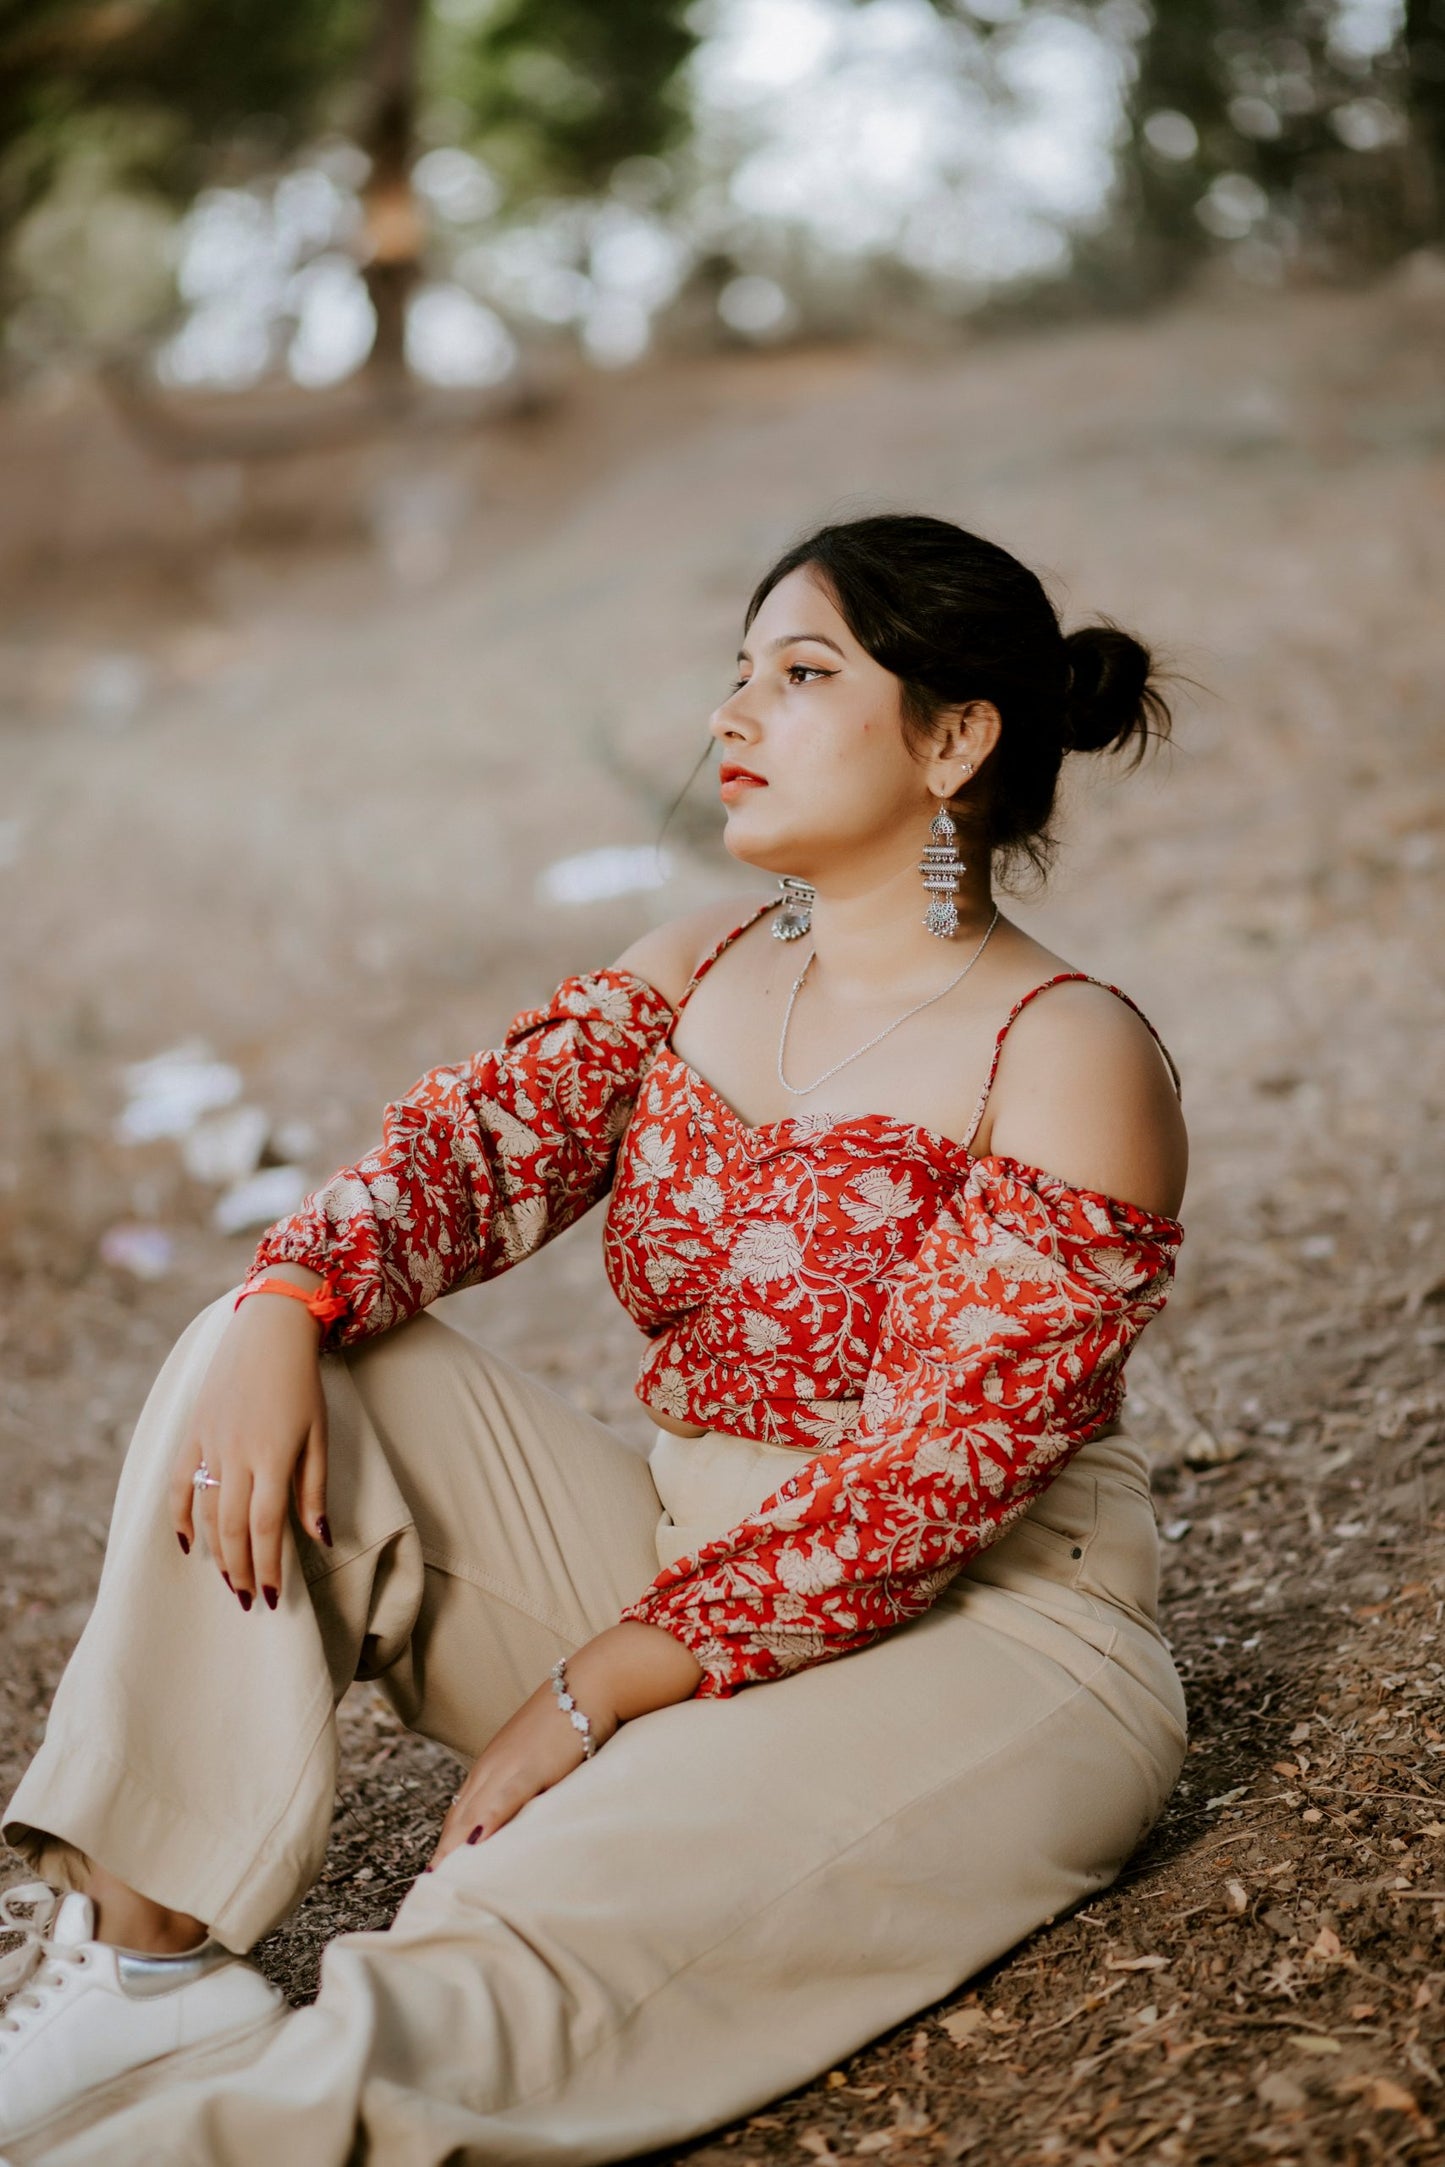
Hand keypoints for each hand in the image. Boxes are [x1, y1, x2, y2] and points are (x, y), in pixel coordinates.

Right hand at [171, 1271, 330, 1610]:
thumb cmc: (303, 1383)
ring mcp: (210, 1443)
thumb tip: (320, 1538)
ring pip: (206, 1511)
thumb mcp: (319, 1434)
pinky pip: (180, 1482)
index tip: (272, 1596)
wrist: (269, 1331)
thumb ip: (314, 1488)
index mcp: (272, 1456)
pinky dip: (180, 1515)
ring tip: (228, 1579)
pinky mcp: (194, 1432)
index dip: (268, 1567)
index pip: (266, 1528)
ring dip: (216, 1550)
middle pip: (233, 1528)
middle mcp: (236, 1454)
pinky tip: (186, 1543)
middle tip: (247, 1599)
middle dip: (240, 1569)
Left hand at [427, 1623, 702, 1867]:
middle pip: (456, 1821)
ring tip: (444, 1883)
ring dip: (454, 1849)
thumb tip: (521, 1821)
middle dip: (444, 1856)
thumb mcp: (541, 1761)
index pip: (458, 1815)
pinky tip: (474, 1845)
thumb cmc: (570, 1721)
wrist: (590, 1685)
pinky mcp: (528, 1767)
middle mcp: (490, 1769)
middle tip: (432, 1893)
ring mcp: (506, 1768)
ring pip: (469, 1815)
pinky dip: (485, 1823)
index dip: (447, 1846)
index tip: (436, 1878)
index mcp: (491, 1768)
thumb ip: (526, 1788)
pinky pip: (501, 1800)